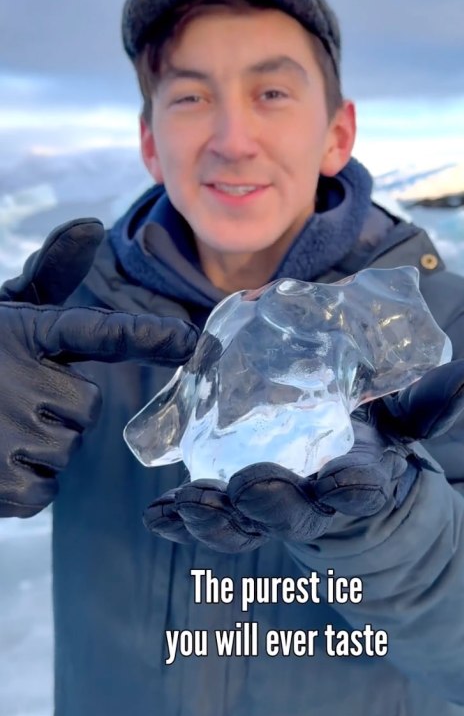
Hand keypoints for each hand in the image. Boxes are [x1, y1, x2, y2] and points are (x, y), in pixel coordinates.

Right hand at [0, 218, 198, 517]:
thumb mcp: (4, 311)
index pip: (99, 332)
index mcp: (25, 333)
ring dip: (36, 448)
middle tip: (6, 401)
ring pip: (63, 450)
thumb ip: (49, 277)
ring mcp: (8, 431)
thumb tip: (91, 225)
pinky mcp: (0, 481)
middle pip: (84, 408)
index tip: (193, 339)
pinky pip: (43, 490)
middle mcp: (19, 378)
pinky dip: (20, 485)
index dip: (149, 336)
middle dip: (54, 410)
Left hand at [144, 358, 463, 551]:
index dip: (354, 488)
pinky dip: (181, 519)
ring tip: (186, 505)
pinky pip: (206, 517)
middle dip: (272, 504)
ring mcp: (269, 509)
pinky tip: (158, 515)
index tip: (350, 482)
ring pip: (242, 525)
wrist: (342, 470)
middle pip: (292, 513)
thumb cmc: (374, 439)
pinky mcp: (233, 505)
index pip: (360, 490)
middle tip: (250, 487)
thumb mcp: (405, 420)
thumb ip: (429, 401)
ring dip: (215, 517)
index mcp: (358, 480)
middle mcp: (312, 502)